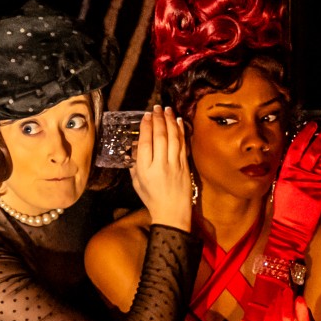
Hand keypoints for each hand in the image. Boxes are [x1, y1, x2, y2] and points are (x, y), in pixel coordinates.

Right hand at [128, 106, 192, 231]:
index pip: (145, 143)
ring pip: (173, 138)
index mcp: (145, 170)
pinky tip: (179, 121)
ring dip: (170, 121)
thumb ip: (134, 164)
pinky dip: (181, 131)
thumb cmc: (151, 198)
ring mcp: (174, 165)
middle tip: (156, 108)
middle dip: (158, 120)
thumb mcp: (137, 182)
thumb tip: (136, 146)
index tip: (146, 116)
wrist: (172, 212)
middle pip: (160, 137)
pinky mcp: (185, 166)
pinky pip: (183, 145)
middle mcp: (160, 165)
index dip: (146, 127)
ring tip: (168, 109)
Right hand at [267, 122, 320, 259]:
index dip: (306, 135)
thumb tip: (297, 157)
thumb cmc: (282, 210)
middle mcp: (299, 176)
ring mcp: (312, 183)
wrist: (289, 229)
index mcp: (286, 173)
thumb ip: (288, 171)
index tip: (313, 125)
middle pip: (314, 151)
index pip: (296, 148)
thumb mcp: (279, 186)